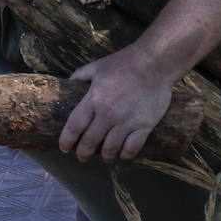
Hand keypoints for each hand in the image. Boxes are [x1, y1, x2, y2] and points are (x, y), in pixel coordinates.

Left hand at [59, 48, 174, 161]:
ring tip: (105, 157)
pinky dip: (125, 154)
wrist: (155, 63)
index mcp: (93, 100)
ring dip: (105, 156)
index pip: (74, 127)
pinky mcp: (145, 125)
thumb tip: (68, 84)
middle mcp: (108, 114)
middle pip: (90, 142)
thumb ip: (79, 76)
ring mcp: (127, 121)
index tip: (64, 148)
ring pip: (110, 149)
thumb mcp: (96, 67)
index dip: (66, 141)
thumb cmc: (124, 63)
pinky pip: (132, 148)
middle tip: (82, 156)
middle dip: (83, 153)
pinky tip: (123, 154)